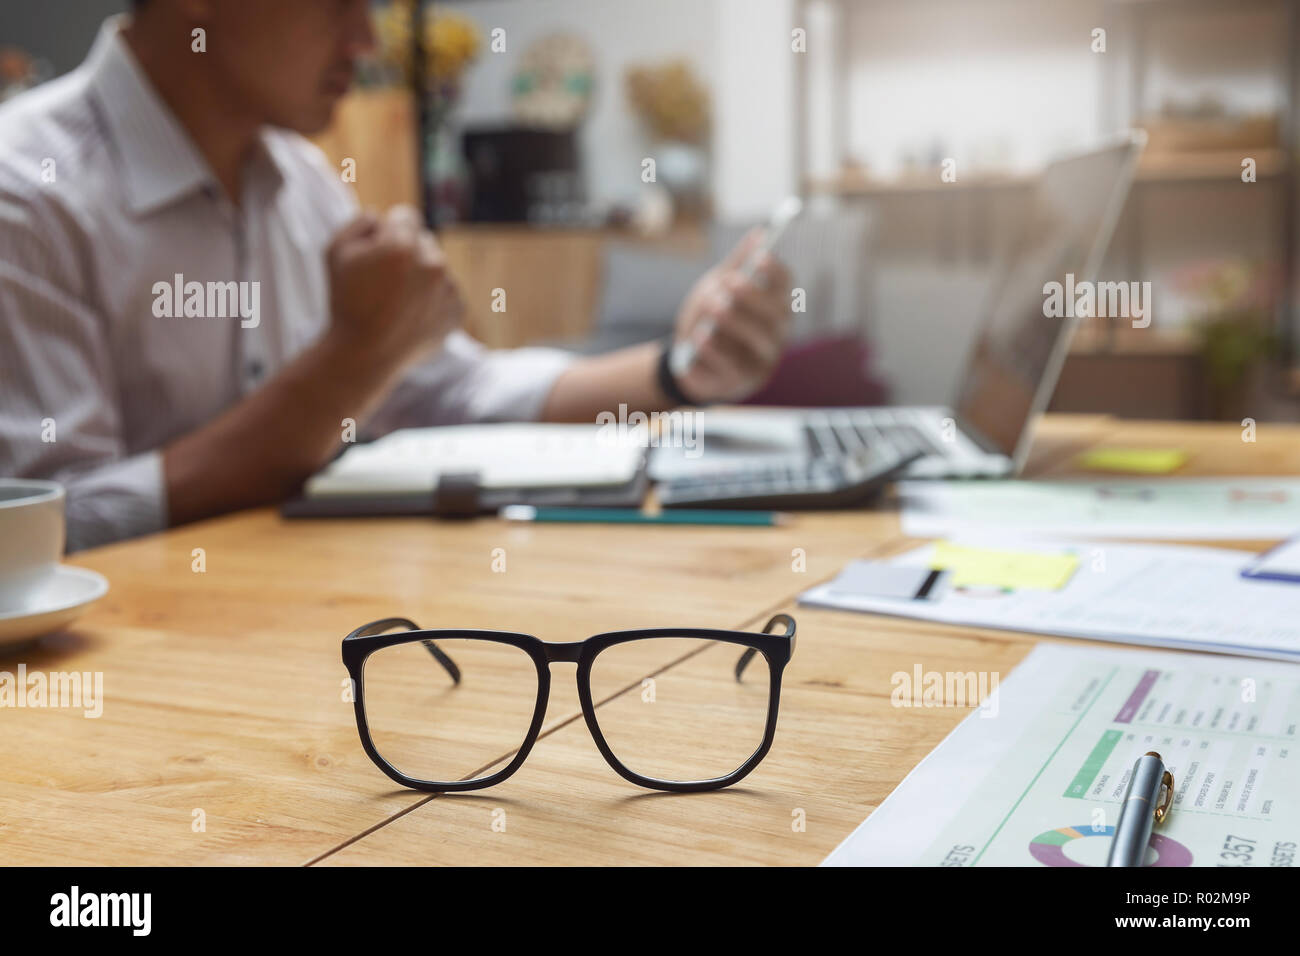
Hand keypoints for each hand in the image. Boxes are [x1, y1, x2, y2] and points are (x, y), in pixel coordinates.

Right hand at [325, 205, 462, 364]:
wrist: (363, 355)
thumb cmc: (346, 302)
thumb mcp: (336, 251)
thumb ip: (361, 221)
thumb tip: (383, 217)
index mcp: (403, 246)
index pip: (406, 216)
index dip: (389, 231)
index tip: (380, 248)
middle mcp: (433, 264)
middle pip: (424, 241)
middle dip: (406, 254)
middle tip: (384, 281)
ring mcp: (448, 290)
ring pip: (436, 268)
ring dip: (420, 277)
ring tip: (395, 303)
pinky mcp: (458, 312)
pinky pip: (445, 293)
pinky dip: (432, 301)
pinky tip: (409, 316)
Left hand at [671, 229, 791, 402]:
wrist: (689, 360)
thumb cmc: (711, 319)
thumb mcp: (718, 288)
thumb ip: (737, 264)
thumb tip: (760, 234)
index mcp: (773, 306)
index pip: (785, 286)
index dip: (775, 271)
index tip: (760, 256)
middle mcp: (776, 333)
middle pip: (776, 314)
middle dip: (753, 297)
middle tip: (729, 282)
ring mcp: (761, 359)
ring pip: (758, 341)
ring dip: (734, 322)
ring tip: (712, 306)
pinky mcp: (741, 381)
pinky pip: (732, 366)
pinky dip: (714, 351)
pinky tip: (700, 338)